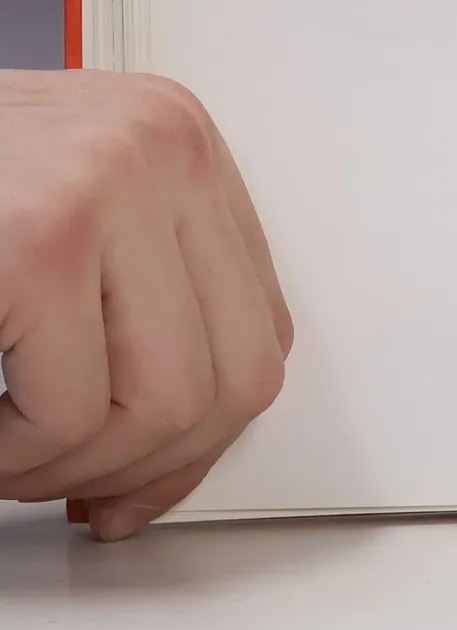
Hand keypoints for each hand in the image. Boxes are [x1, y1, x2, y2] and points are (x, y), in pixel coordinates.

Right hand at [0, 71, 290, 540]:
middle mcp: (163, 147)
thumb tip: (180, 448)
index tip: (138, 482)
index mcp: (176, 143)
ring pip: (163, 407)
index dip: (201, 436)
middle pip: (233, 377)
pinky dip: (10, 456)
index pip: (258, 328)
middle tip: (64, 486)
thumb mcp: (58, 215)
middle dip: (144, 469)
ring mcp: (109, 183)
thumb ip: (133, 297)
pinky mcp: (41, 237)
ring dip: (68, 467)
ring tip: (5, 451)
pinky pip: (70, 412)